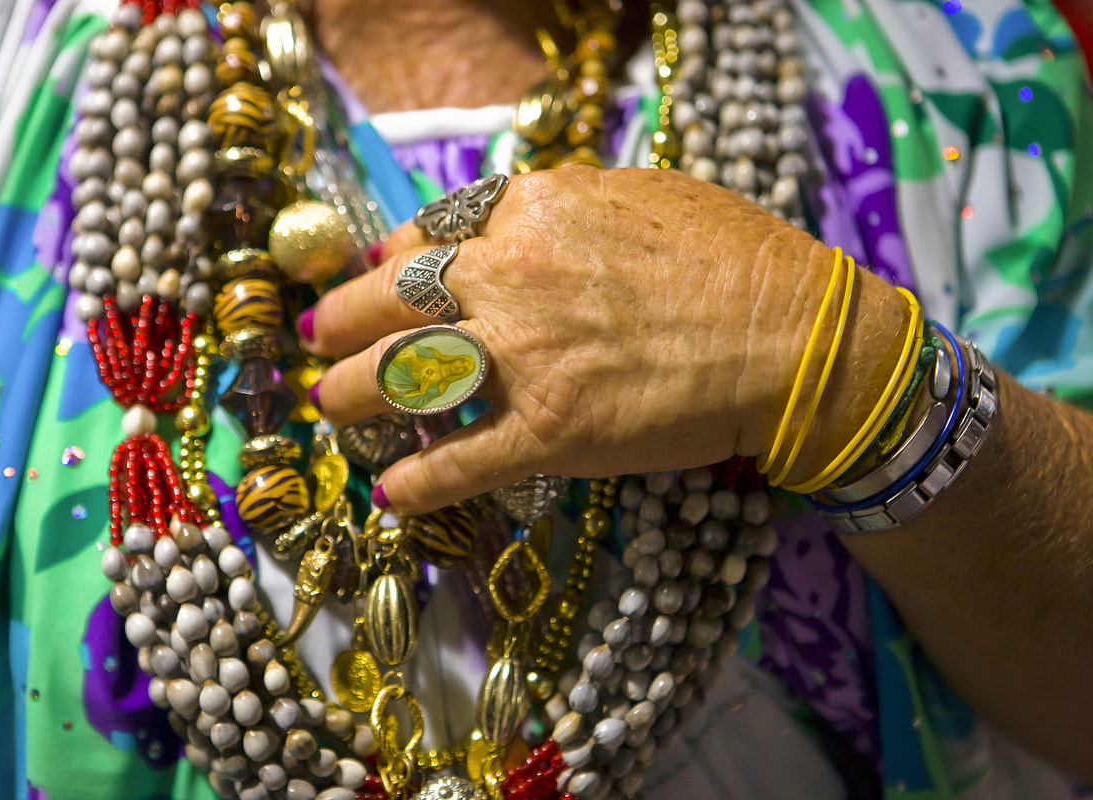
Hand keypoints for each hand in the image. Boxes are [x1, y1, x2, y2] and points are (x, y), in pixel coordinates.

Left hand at [300, 166, 904, 512]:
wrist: (796, 339)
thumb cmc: (734, 259)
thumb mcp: (636, 193)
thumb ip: (556, 204)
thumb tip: (502, 221)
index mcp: (528, 213)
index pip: (418, 238)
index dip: (375, 265)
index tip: (360, 282)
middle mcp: (507, 278)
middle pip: (386, 305)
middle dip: (339, 328)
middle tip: (320, 347)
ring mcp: (522, 358)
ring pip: (399, 379)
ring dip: (350, 397)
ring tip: (330, 408)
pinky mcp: (548, 434)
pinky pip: (456, 464)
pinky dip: (414, 483)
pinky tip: (388, 493)